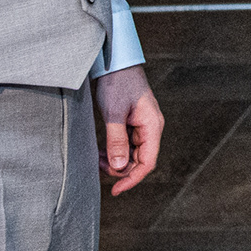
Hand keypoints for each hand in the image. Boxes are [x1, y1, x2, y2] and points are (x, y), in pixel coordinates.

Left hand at [93, 64, 162, 195]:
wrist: (114, 60)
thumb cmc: (117, 82)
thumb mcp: (114, 112)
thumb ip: (117, 141)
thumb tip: (119, 168)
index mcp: (152, 125)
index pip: (147, 162)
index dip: (132, 179)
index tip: (115, 190)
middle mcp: (150, 127)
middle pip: (139, 160)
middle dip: (120, 169)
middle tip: (99, 166)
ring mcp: (141, 125)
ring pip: (131, 153)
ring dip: (116, 160)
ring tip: (97, 158)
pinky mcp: (132, 122)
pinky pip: (126, 143)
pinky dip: (114, 150)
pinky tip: (101, 151)